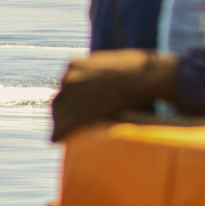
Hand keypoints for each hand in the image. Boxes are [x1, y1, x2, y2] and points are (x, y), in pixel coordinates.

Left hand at [50, 49, 178, 141]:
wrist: (147, 75)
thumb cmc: (142, 71)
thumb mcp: (117, 65)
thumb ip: (108, 73)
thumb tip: (117, 81)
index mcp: (78, 65)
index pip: (65, 85)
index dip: (67, 100)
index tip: (71, 108)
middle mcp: (70, 77)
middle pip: (59, 100)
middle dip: (61, 113)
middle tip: (64, 124)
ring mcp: (73, 94)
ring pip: (60, 113)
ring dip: (60, 125)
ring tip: (61, 136)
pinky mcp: (80, 111)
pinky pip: (65, 125)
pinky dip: (59, 134)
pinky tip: (58, 140)